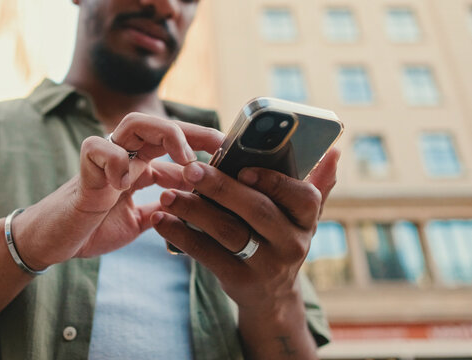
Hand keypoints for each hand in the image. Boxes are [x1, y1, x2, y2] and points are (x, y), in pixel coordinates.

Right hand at [12, 113, 223, 269]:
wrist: (54, 242)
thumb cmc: (92, 228)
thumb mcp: (137, 222)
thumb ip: (161, 211)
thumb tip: (192, 208)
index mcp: (137, 166)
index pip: (171, 145)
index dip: (199, 143)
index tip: (227, 151)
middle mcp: (123, 157)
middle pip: (158, 125)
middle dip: (190, 130)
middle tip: (217, 145)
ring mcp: (103, 160)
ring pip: (132, 124)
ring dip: (163, 135)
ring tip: (184, 159)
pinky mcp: (83, 170)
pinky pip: (97, 148)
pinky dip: (115, 161)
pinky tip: (126, 184)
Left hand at [151, 148, 339, 310]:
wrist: (271, 295)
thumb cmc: (280, 238)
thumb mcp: (302, 216)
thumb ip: (316, 183)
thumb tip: (334, 151)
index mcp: (308, 219)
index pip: (302, 197)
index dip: (274, 181)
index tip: (244, 168)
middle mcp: (293, 243)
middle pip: (257, 211)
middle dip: (221, 188)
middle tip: (189, 170)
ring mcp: (267, 265)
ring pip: (228, 232)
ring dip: (194, 210)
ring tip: (167, 194)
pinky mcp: (239, 281)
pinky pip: (207, 255)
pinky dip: (182, 236)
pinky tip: (161, 221)